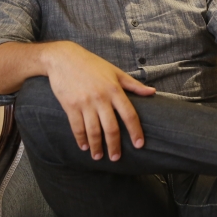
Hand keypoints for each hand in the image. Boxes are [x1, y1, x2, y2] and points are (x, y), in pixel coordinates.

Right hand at [43, 41, 155, 160]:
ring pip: (93, 130)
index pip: (129, 115)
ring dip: (96, 146)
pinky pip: (77, 127)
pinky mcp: (70, 106)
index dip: (135, 131)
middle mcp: (101, 98)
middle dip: (114, 146)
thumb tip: (153, 92)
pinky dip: (81, 139)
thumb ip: (134, 85)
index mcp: (115, 90)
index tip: (139, 145)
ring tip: (98, 156)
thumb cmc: (92, 64)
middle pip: (111, 127)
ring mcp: (85, 103)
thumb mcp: (115, 72)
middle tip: (116, 158)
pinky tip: (84, 146)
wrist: (64, 58)